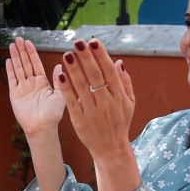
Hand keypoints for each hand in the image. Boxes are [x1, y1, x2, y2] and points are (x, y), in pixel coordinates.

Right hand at [6, 37, 65, 136]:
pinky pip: (12, 80)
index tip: (28, 42)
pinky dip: (10, 70)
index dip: (32, 53)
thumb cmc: (53, 115)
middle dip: (22, 51)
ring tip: (12, 45)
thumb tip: (60, 65)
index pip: (36, 64)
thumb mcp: (60, 95)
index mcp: (43, 82)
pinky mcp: (15, 95)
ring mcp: (23, 88)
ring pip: (18, 69)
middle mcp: (32, 83)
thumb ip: (58, 80)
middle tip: (18, 39)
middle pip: (26, 63)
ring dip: (15, 57)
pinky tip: (8, 60)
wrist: (42, 128)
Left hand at [55, 39, 134, 158]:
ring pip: (82, 87)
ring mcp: (93, 111)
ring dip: (74, 70)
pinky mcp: (80, 120)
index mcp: (119, 96)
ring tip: (67, 54)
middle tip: (78, 42)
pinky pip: (72, 102)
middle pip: (95, 76)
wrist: (111, 149)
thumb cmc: (120, 122)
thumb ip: (125, 82)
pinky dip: (66, 88)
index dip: (101, 56)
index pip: (109, 72)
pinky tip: (60, 75)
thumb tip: (119, 62)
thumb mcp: (129, 103)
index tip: (93, 42)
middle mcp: (107, 102)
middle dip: (86, 58)